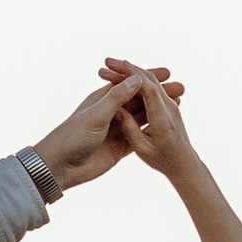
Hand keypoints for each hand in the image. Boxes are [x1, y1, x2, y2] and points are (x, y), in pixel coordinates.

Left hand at [31, 59, 189, 191]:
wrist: (60, 167)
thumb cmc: (72, 137)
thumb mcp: (96, 115)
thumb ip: (117, 98)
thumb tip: (137, 77)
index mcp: (102, 99)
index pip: (129, 83)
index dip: (148, 77)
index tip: (168, 74)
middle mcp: (111, 112)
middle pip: (139, 100)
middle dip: (159, 93)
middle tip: (181, 89)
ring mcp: (116, 130)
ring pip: (142, 117)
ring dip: (159, 110)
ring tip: (179, 105)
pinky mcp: (119, 147)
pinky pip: (139, 135)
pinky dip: (153, 129)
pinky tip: (168, 127)